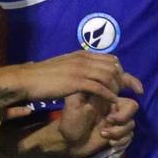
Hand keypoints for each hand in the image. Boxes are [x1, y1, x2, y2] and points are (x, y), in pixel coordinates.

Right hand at [10, 52, 139, 104]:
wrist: (26, 80)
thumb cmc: (42, 77)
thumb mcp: (62, 67)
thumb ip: (76, 67)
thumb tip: (84, 71)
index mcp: (81, 55)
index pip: (110, 59)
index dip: (122, 70)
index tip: (130, 82)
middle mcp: (83, 59)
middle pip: (113, 66)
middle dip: (125, 79)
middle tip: (131, 91)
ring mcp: (80, 69)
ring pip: (109, 76)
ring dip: (117, 88)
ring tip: (119, 99)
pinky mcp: (76, 81)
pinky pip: (99, 87)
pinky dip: (109, 95)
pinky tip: (113, 103)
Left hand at [53, 92, 138, 157]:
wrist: (68, 142)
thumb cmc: (69, 121)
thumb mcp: (73, 103)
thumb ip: (85, 90)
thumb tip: (98, 79)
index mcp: (105, 96)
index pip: (123, 85)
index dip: (133, 84)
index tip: (138, 91)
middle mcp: (113, 107)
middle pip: (132, 106)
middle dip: (124, 115)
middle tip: (109, 120)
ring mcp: (116, 122)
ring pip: (131, 124)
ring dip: (119, 131)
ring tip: (104, 135)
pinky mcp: (117, 135)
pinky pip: (129, 136)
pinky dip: (121, 141)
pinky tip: (110, 143)